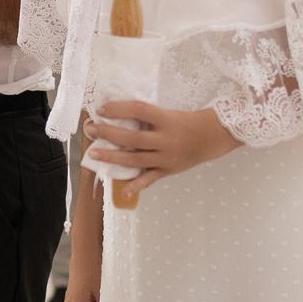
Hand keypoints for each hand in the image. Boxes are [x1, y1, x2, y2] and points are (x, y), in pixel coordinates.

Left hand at [84, 101, 240, 195]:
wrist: (210, 137)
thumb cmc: (184, 122)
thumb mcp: (167, 113)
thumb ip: (146, 117)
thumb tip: (115, 114)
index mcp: (166, 119)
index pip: (139, 110)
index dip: (119, 109)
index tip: (101, 109)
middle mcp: (166, 139)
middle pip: (133, 137)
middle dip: (109, 134)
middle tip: (91, 130)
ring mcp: (166, 157)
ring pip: (136, 159)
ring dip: (113, 157)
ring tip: (94, 154)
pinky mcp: (167, 170)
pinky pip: (150, 179)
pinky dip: (136, 186)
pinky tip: (122, 192)